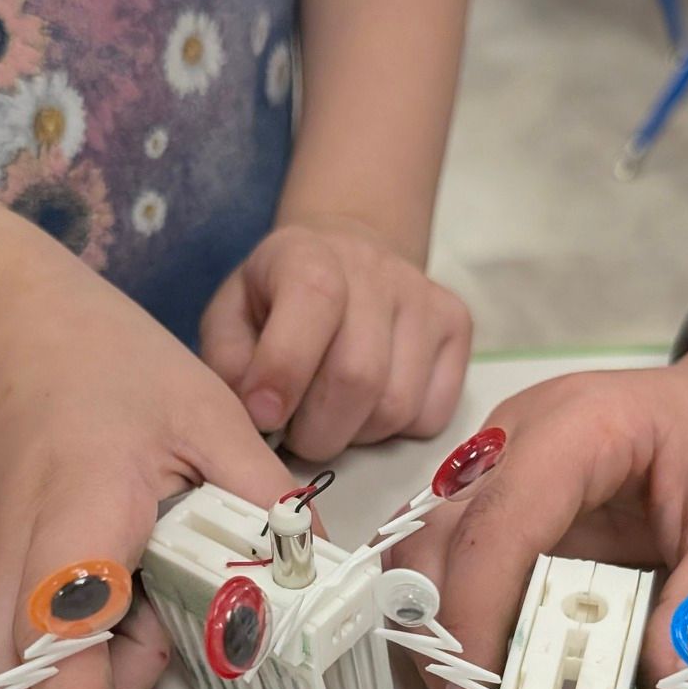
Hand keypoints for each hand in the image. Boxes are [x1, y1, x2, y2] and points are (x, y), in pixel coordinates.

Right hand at [0, 273, 295, 688]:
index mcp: (79, 513)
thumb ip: (264, 503)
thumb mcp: (209, 416)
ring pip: (3, 685)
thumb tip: (324, 579)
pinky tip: (116, 633)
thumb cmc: (108, 363)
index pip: (61, 638)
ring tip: (149, 657)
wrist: (3, 325)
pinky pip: (3, 657)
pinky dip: (53, 679)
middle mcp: (14, 556)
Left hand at [200, 213, 471, 461]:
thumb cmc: (276, 299)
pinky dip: (396, 431)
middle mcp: (375, 269)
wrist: (346, 258)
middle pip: (358, 376)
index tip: (265, 416)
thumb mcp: (230, 317)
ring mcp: (425, 297)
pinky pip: (432, 414)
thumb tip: (260, 412)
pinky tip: (370, 407)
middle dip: (317, 430)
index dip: (286, 369)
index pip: (315, 302)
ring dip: (355, 434)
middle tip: (296, 433)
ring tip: (331, 415)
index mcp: (307, 254)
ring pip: (396, 406)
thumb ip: (229, 362)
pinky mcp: (458, 327)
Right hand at [390, 304, 687, 688]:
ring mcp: (499, 461)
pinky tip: (490, 659)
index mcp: (584, 427)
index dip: (477, 612)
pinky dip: (457, 612)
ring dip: (437, 624)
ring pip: (424, 544)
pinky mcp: (497, 492)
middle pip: (437, 533)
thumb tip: (664, 684)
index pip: (500, 521)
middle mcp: (520, 435)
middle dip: (441, 630)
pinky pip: (451, 553)